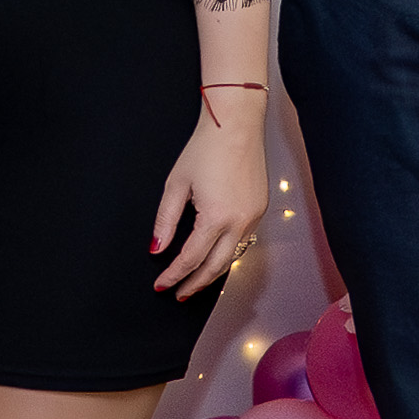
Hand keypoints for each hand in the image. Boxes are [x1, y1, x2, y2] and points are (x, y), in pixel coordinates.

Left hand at [149, 95, 270, 296]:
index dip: (174, 275)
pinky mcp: (260, 209)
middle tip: (179, 293)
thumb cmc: (206, 148)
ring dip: (212, 272)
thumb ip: (165, 220)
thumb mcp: (176, 184)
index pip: (191, 258)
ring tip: (194, 280)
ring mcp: (254, 216)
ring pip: (232, 256)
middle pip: (216, 267)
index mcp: (217, 217)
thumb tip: (158, 247)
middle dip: (195, 283)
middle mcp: (240, 221)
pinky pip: (243, 240)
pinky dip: (226, 253)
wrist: (236, 124)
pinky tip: (214, 255)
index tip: (162, 285)